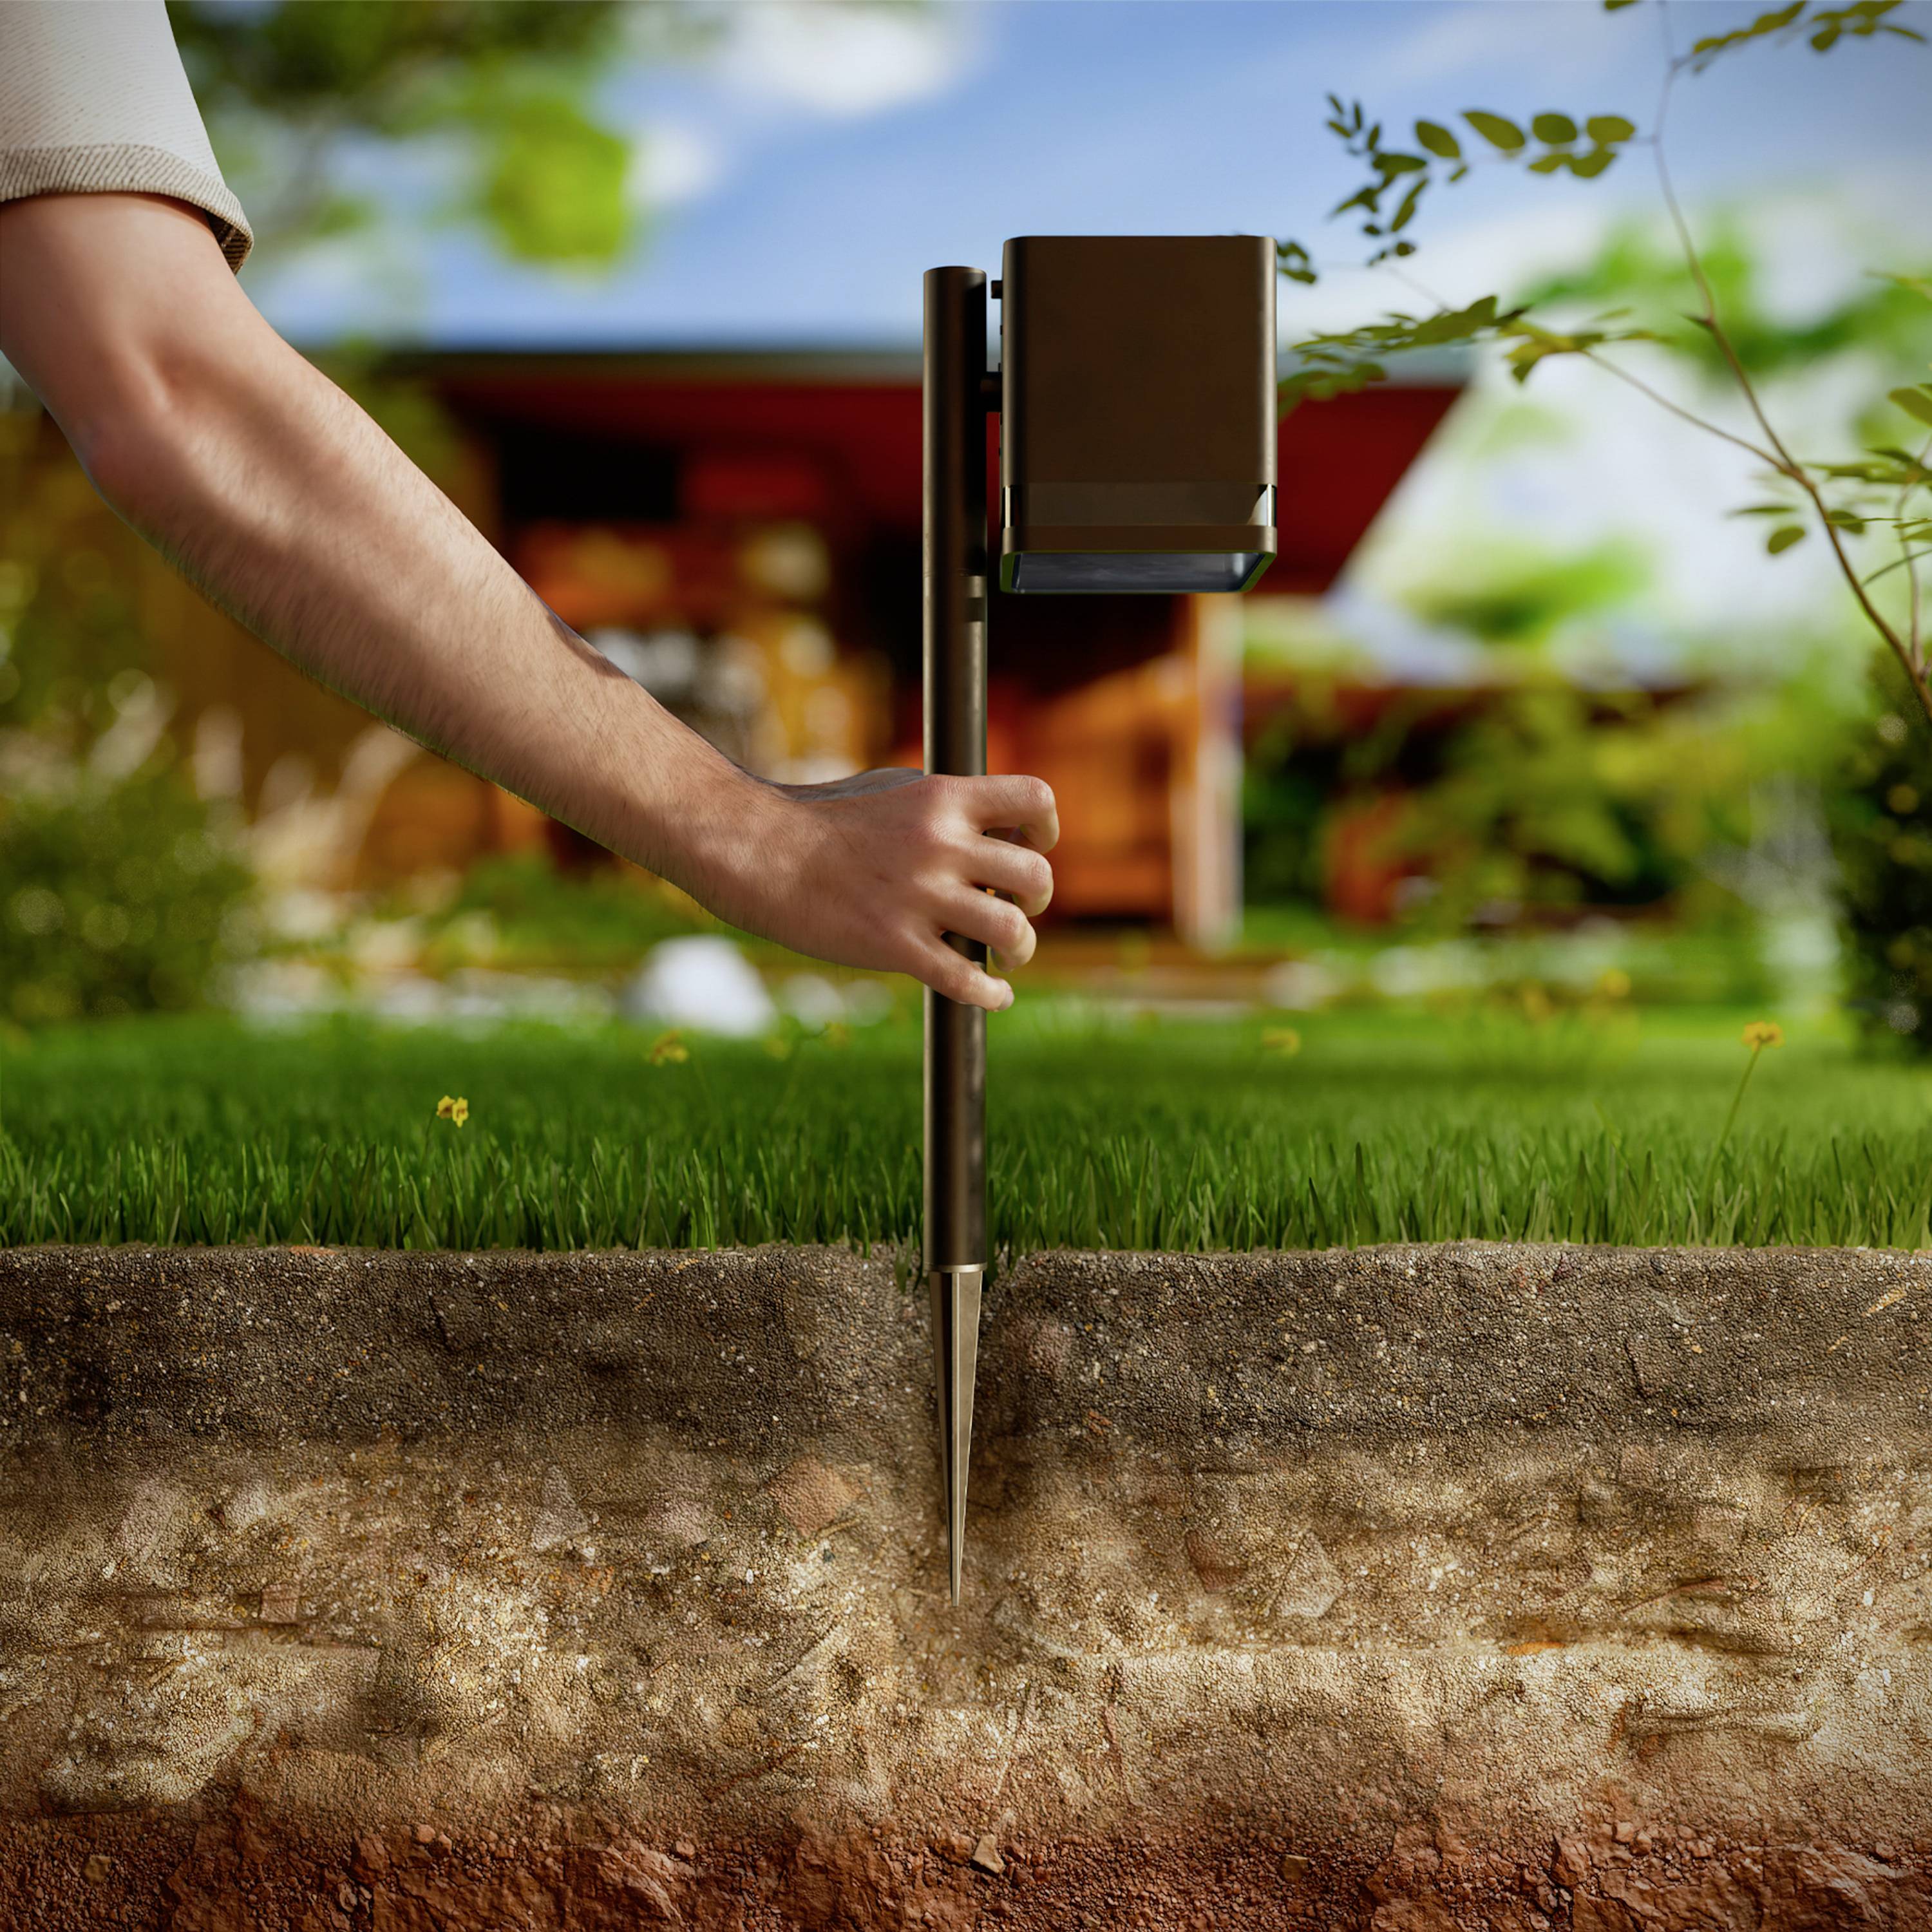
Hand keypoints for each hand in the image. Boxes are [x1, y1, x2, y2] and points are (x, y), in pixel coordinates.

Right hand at [702, 769, 1058, 1011]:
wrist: (762, 851)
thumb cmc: (825, 819)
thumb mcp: (893, 789)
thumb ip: (946, 805)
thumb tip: (999, 827)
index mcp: (943, 798)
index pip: (1035, 799)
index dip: (1048, 827)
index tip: (1037, 844)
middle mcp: (940, 844)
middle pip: (1036, 875)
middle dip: (1038, 900)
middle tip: (1018, 909)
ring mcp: (919, 897)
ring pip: (1011, 930)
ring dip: (1022, 949)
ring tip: (1009, 955)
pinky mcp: (895, 945)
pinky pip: (966, 980)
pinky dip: (991, 994)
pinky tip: (992, 994)